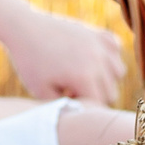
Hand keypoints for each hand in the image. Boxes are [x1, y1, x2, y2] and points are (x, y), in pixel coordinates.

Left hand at [2, 9, 125, 102]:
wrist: (25, 28)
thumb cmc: (31, 63)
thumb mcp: (42, 93)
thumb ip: (66, 107)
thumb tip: (84, 116)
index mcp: (84, 77)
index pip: (99, 106)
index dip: (84, 107)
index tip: (66, 98)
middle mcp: (98, 61)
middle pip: (111, 92)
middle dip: (95, 95)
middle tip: (71, 88)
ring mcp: (100, 45)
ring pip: (119, 72)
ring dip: (105, 77)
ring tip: (83, 74)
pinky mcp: (99, 33)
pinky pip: (116, 49)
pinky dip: (108, 55)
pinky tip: (90, 57)